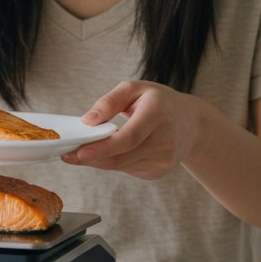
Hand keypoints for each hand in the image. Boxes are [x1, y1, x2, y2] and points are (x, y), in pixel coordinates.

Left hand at [60, 80, 210, 179]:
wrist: (192, 123)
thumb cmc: (159, 102)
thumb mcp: (135, 89)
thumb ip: (109, 101)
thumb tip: (87, 120)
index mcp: (158, 114)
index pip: (129, 137)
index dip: (103, 147)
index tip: (79, 151)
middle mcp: (165, 140)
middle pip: (122, 157)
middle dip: (92, 158)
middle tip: (69, 155)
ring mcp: (164, 160)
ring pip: (121, 166)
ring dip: (99, 160)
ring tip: (86, 149)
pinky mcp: (158, 172)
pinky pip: (127, 169)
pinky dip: (114, 162)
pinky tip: (113, 151)